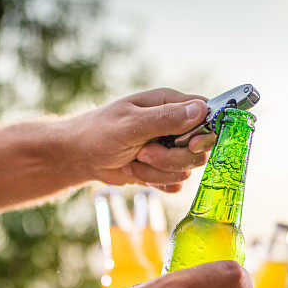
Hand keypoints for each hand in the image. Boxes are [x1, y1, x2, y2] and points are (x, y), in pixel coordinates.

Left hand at [65, 88, 216, 192]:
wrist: (81, 156)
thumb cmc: (99, 132)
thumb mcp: (132, 123)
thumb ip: (166, 118)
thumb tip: (200, 110)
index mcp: (170, 104)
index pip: (206, 115)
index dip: (204, 133)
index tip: (190, 144)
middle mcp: (175, 126)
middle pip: (199, 149)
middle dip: (172, 158)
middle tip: (144, 153)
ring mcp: (170, 148)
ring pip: (186, 169)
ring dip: (158, 171)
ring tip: (134, 160)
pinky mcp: (164, 169)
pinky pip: (176, 183)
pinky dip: (156, 182)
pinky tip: (137, 171)